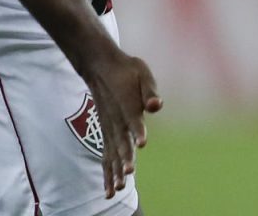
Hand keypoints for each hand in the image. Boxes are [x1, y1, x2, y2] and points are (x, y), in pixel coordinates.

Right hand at [84, 47, 162, 198]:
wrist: (101, 67)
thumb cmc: (127, 71)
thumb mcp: (142, 73)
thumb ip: (150, 90)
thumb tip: (156, 105)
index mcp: (127, 105)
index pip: (133, 120)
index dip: (138, 130)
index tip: (142, 143)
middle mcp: (117, 120)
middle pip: (121, 141)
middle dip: (124, 158)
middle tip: (128, 173)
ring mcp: (109, 129)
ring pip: (112, 153)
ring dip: (115, 171)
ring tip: (118, 188)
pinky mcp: (106, 134)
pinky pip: (106, 157)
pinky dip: (107, 173)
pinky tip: (110, 191)